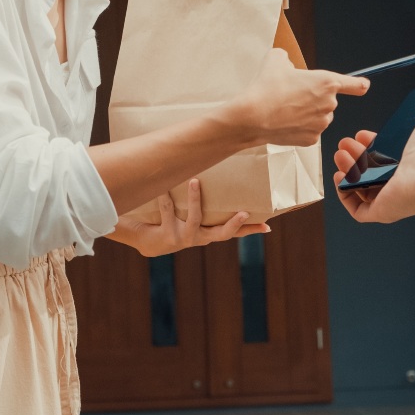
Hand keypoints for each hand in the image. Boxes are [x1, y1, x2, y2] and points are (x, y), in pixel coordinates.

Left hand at [110, 178, 270, 256]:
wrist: (146, 240)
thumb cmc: (172, 222)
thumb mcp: (190, 216)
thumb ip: (203, 205)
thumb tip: (208, 174)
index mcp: (208, 233)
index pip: (234, 233)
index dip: (250, 230)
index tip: (267, 226)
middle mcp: (199, 238)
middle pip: (222, 234)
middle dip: (234, 224)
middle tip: (246, 213)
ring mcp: (183, 238)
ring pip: (195, 218)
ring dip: (195, 199)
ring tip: (195, 180)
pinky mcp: (167, 235)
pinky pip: (168, 211)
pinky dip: (165, 196)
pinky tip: (163, 186)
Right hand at [230, 48, 369, 146]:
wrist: (252, 116)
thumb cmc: (266, 87)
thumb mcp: (276, 59)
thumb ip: (288, 59)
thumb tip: (287, 64)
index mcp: (327, 82)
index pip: (354, 84)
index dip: (358, 85)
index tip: (363, 87)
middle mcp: (329, 104)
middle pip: (327, 99)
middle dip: (313, 97)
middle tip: (291, 94)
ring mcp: (321, 124)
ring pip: (319, 116)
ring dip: (307, 112)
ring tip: (285, 108)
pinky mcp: (311, 139)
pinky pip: (309, 130)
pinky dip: (299, 127)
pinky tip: (284, 121)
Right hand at [332, 90, 414, 222]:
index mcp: (409, 167)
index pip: (384, 159)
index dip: (369, 146)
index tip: (360, 134)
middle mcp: (400, 185)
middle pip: (369, 173)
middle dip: (353, 156)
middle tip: (345, 144)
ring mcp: (390, 200)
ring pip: (361, 189)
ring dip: (347, 171)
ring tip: (341, 154)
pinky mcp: (381, 211)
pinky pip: (357, 210)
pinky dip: (345, 194)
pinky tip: (340, 178)